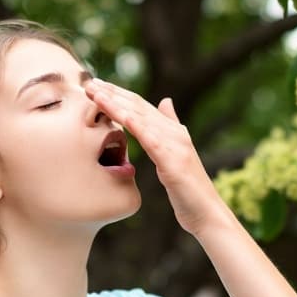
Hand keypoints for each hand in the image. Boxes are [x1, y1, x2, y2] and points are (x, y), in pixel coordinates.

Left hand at [84, 78, 232, 235]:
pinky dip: (136, 124)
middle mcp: (175, 133)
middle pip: (139, 106)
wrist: (207, 213)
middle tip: (89, 83)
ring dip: (116, 103)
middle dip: (113, 93)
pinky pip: (151, 139)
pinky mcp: (173, 162)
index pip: (141, 106)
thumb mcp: (176, 155)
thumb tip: (166, 101)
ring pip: (141, 118)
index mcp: (174, 131)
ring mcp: (175, 146)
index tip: (98, 85)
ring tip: (96, 93)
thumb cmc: (189, 190)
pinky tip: (120, 115)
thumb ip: (170, 128)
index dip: (119, 94)